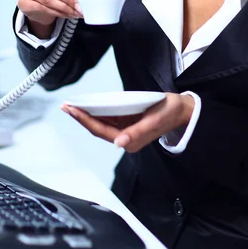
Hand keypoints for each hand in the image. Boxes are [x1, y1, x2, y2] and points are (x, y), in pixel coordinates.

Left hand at [61, 93, 194, 152]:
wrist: (181, 110)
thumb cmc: (168, 113)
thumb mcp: (154, 121)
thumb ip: (137, 133)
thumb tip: (119, 143)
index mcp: (129, 140)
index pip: (100, 130)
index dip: (84, 120)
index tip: (72, 109)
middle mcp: (125, 138)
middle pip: (96, 128)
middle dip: (80, 117)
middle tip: (65, 106)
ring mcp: (125, 130)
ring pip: (100, 124)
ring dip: (86, 115)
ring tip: (72, 105)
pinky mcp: (127, 123)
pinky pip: (107, 119)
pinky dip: (96, 112)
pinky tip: (88, 106)